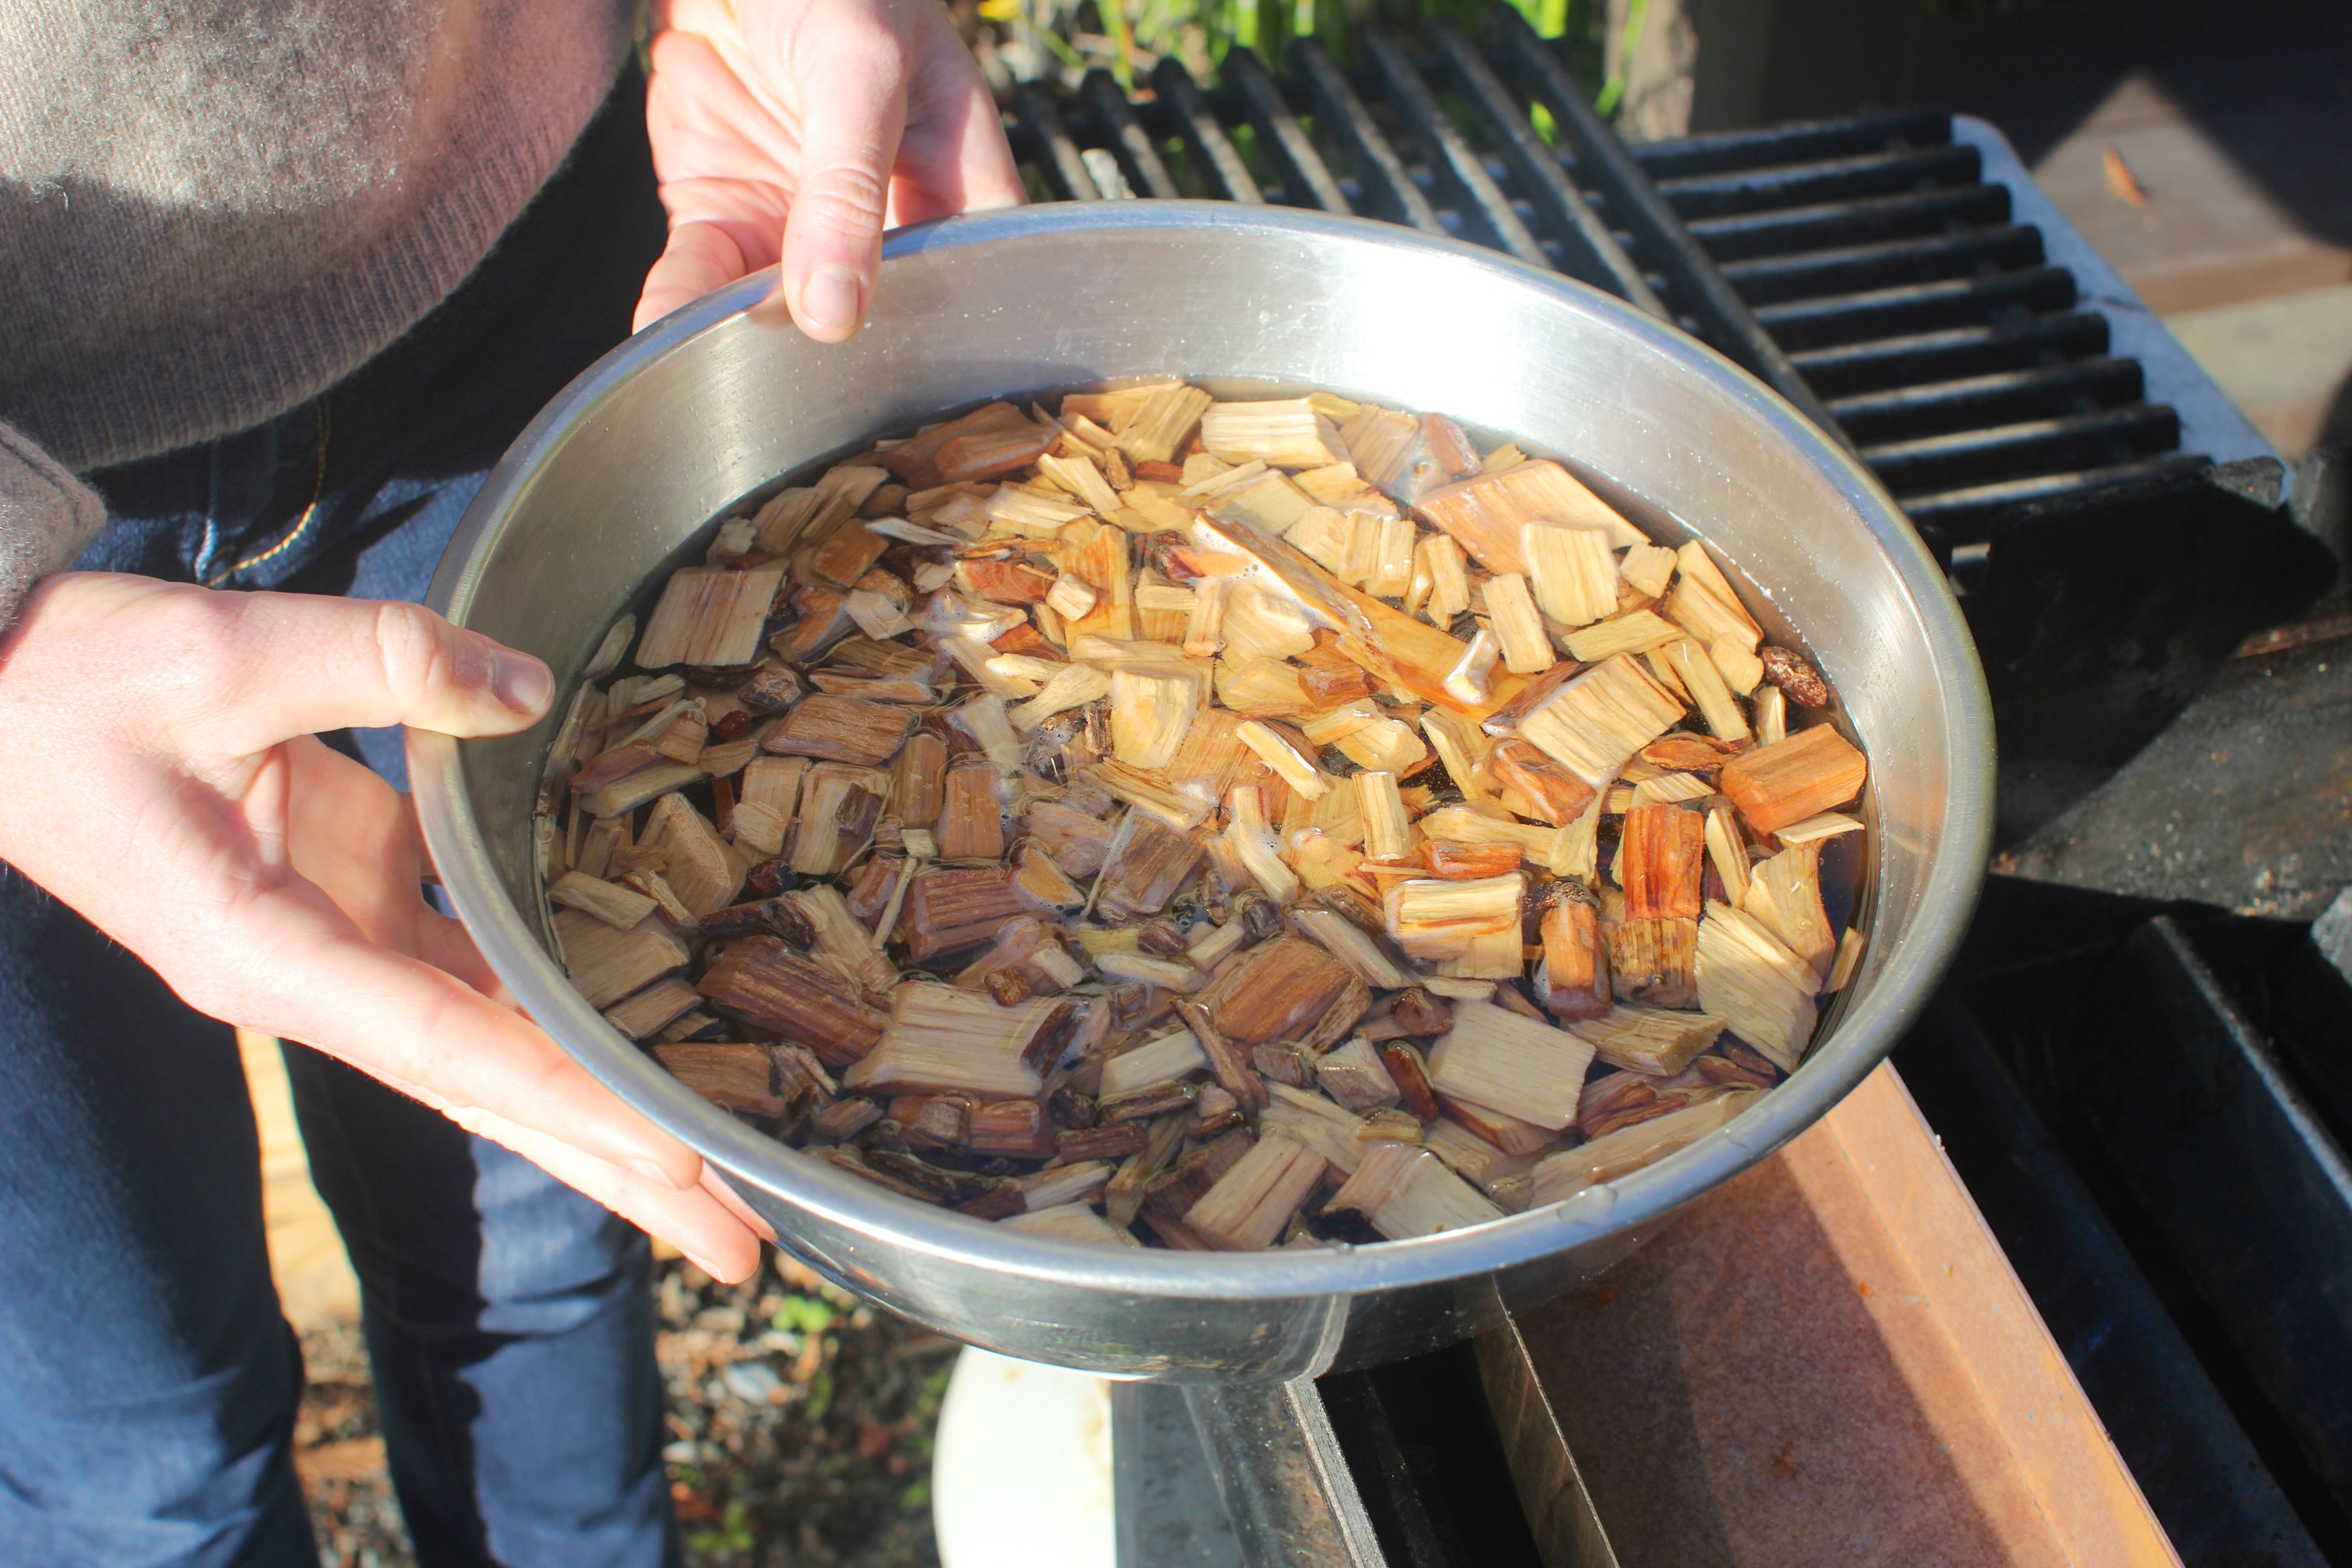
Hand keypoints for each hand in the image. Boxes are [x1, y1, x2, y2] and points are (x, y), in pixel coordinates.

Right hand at [0, 574, 769, 1280]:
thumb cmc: (77, 683)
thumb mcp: (224, 654)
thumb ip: (384, 661)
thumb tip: (525, 691)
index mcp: (265, 953)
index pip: (449, 1047)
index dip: (570, 1101)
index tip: (676, 1159)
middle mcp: (311, 977)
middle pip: (494, 1098)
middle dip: (618, 1172)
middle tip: (741, 1242)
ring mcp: (335, 944)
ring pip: (496, 1050)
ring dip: (602, 1110)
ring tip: (714, 1174)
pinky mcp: (350, 895)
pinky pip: (473, 970)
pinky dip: (553, 1010)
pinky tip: (635, 1036)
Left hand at [635, 0, 1024, 336]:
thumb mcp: (858, 67)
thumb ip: (850, 188)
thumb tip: (836, 311)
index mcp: (955, 184)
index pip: (969, 285)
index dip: (944, 338)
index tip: (897, 368)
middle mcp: (883, 217)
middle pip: (873, 317)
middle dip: (834, 348)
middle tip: (798, 368)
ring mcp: (801, 222)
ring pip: (782, 307)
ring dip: (747, 333)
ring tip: (722, 348)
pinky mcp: (727, 214)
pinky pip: (709, 274)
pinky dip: (685, 299)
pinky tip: (669, 319)